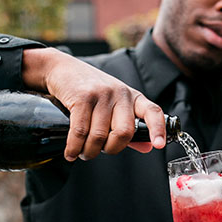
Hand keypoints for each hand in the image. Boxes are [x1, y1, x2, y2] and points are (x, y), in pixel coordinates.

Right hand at [22, 47, 165, 159]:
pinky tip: (71, 153)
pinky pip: (80, 131)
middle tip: (99, 151)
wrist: (61, 68)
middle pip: (124, 132)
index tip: (159, 145)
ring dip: (89, 151)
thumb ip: (129, 128)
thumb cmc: (90, 91)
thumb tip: (148, 148)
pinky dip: (74, 147)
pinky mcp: (82, 97)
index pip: (153, 112)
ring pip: (100, 135)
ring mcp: (101, 94)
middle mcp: (120, 94)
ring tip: (82, 152)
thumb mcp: (114, 105)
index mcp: (133, 97)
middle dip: (110, 150)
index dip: (158, 129)